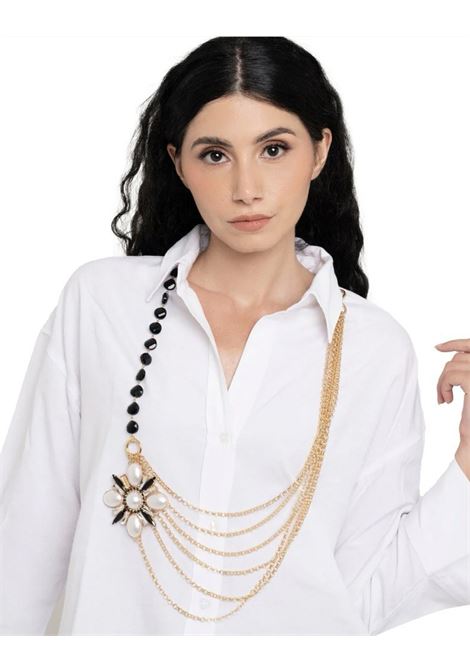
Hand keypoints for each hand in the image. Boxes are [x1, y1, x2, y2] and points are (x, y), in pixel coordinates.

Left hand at [435, 339, 469, 478]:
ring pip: (452, 365)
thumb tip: (446, 350)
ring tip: (444, 399)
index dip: (456, 343)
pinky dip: (442, 386)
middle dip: (446, 373)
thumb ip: (465, 370)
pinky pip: (450, 374)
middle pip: (460, 357)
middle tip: (442, 393)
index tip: (438, 348)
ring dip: (442, 381)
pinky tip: (446, 401)